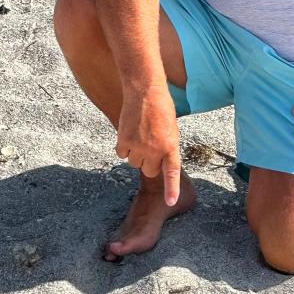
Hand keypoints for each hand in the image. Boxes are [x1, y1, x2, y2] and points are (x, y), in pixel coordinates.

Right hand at [115, 86, 181, 204]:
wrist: (144, 91)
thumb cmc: (161, 108)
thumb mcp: (172, 129)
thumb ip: (167, 148)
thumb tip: (160, 161)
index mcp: (170, 146)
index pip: (171, 173)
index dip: (171, 189)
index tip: (170, 202)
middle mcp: (154, 150)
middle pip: (149, 171)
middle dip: (150, 164)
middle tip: (150, 148)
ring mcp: (138, 147)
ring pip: (134, 164)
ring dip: (136, 155)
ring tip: (140, 137)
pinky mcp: (123, 141)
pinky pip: (122, 155)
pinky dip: (124, 148)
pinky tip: (129, 135)